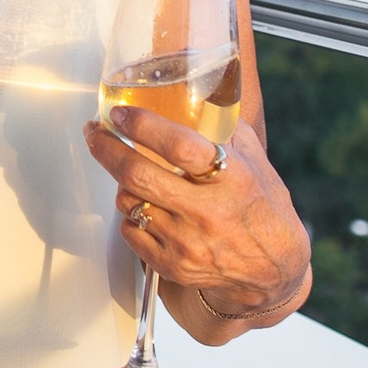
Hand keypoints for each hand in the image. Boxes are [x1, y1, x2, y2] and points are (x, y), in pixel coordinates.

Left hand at [84, 113, 308, 323]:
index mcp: (232, 179)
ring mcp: (187, 242)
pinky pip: (131, 232)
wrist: (273, 271)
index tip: (121, 114)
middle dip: (106, 147)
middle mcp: (207, 212)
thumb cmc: (264, 211)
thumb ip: (226, 131)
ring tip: (130, 173)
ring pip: (129, 202)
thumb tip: (197, 96)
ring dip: (122, 183)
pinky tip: (145, 207)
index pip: (178, 146)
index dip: (143, 126)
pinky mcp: (173, 265)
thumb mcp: (257, 163)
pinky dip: (131, 215)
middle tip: (94, 132)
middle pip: (138, 175)